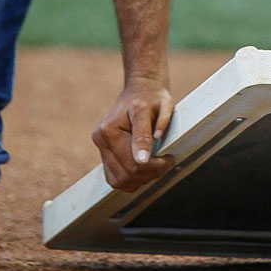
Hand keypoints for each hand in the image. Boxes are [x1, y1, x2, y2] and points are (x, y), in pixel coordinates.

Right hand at [91, 77, 176, 191]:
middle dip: (150, 174)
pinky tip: (145, 168)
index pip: (133, 163)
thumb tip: (144, 158)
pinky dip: (131, 179)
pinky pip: (115, 178)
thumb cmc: (154, 97)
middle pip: (126, 174)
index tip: (170, 158)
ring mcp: (100, 146)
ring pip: (119, 180)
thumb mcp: (161, 106)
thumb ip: (153, 128)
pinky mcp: (104, 153)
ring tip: (156, 165)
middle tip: (166, 162)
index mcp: (111, 128)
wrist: (141, 89)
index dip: (156, 166)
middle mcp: (101, 138)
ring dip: (141, 179)